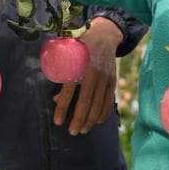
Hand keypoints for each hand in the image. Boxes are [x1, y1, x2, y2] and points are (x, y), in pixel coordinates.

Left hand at [53, 17, 122, 134]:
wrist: (103, 37)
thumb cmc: (80, 49)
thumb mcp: (67, 58)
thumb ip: (61, 78)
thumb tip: (56, 101)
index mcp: (78, 66)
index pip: (68, 92)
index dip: (62, 108)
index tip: (57, 122)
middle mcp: (92, 72)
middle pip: (85, 102)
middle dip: (78, 120)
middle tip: (72, 132)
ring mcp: (105, 78)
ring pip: (98, 105)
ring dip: (90, 121)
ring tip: (82, 130)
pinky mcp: (112, 81)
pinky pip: (109, 102)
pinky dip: (103, 114)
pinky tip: (96, 122)